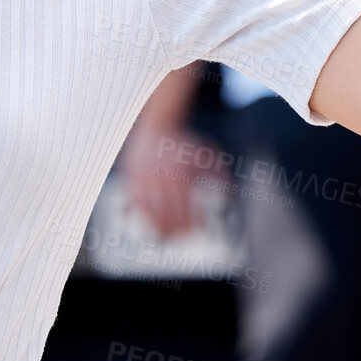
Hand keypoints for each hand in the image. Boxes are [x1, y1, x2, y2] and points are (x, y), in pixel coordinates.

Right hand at [115, 123, 212, 237]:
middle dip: (179, 229)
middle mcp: (160, 178)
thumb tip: (228, 192)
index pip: (187, 207)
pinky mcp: (131, 180)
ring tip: (169, 236)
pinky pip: (134, 205)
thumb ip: (218, 172)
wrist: (157, 124)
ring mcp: (144, 180)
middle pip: (169, 214)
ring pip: (150, 214)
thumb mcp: (205, 153)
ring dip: (160, 227)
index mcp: (179, 173)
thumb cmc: (183, 142)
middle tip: (186, 236)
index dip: (195, 222)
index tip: (201, 230)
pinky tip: (150, 224)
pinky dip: (141, 216)